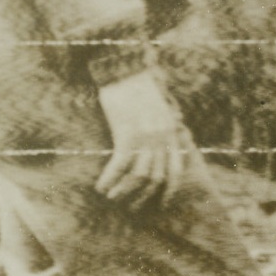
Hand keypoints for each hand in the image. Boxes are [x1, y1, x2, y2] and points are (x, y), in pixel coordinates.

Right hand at [96, 71, 184, 211]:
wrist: (125, 69)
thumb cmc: (138, 87)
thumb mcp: (158, 109)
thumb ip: (164, 127)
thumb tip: (163, 144)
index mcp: (171, 134)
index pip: (175, 172)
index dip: (168, 191)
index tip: (160, 203)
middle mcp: (162, 139)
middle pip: (157, 178)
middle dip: (144, 197)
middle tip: (131, 206)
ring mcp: (146, 137)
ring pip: (139, 176)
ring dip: (125, 191)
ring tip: (112, 197)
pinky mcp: (127, 133)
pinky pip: (120, 165)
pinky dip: (110, 178)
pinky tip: (101, 186)